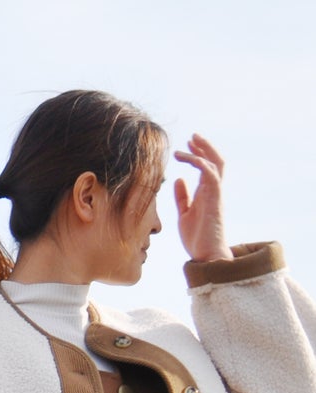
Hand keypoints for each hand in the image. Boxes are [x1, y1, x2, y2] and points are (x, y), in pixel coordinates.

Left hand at [173, 134, 234, 263]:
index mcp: (206, 194)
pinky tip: (186, 158)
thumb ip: (182, 197)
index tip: (184, 147)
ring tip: (190, 141)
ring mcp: (215, 193)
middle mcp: (213, 190)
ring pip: (215, 163)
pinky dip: (199, 163)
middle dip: (203, 147)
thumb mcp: (184, 214)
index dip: (197, 155)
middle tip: (191, 137)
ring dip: (202, 150)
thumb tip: (178, 179)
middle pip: (214, 161)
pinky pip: (211, 174)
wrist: (206, 254)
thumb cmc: (196, 238)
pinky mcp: (214, 198)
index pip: (206, 168)